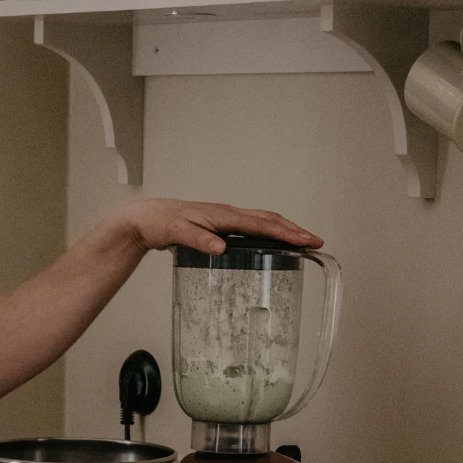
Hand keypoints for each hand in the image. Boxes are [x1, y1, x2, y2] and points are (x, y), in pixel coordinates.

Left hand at [114, 198, 320, 255]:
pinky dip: (268, 233)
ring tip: (303, 242)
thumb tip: (221, 248)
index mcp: (223, 215)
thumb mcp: (177, 233)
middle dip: (295, 231)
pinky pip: (252, 228)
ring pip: (262, 222)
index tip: (307, 241)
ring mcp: (226, 219)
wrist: (146, 218)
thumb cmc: (161, 223)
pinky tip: (273, 244)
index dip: (287, 233)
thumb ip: (199, 240)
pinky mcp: (221, 226)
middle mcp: (228, 214)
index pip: (262, 224)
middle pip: (269, 220)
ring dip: (284, 231)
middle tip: (316, 243)